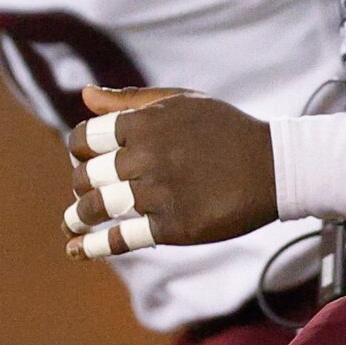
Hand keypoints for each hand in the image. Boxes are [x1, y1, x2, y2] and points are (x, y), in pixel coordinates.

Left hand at [63, 85, 277, 258]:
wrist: (274, 166)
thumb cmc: (225, 130)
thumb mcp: (182, 103)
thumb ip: (130, 100)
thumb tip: (84, 94)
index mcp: (146, 122)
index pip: (84, 138)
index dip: (79, 150)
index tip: (87, 159)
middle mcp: (148, 155)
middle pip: (85, 175)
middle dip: (80, 184)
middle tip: (87, 190)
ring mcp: (159, 192)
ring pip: (96, 207)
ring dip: (76, 217)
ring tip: (71, 222)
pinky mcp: (172, 226)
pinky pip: (120, 238)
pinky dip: (93, 246)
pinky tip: (76, 250)